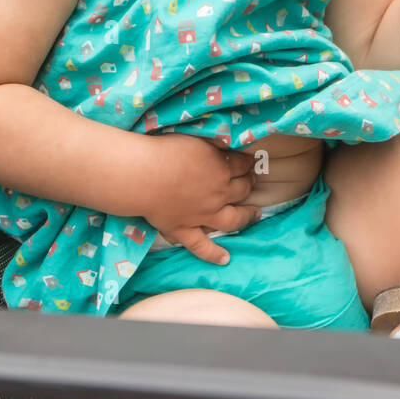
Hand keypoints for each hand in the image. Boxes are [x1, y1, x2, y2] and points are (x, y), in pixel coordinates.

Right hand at [144, 133, 261, 264]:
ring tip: (256, 214)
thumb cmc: (167, 151)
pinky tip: (225, 259)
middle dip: (249, 184)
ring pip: (232, 220)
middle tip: (252, 181)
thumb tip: (227, 146)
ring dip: (247, 217)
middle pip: (242, 190)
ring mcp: (203, 216)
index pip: (242, 165)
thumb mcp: (197, 139)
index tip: (249, 162)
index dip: (247, 163)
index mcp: (221, 170)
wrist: (143, 176)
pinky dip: (214, 254)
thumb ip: (214, 144)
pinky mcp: (185, 230)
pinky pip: (202, 246)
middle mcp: (218, 195)